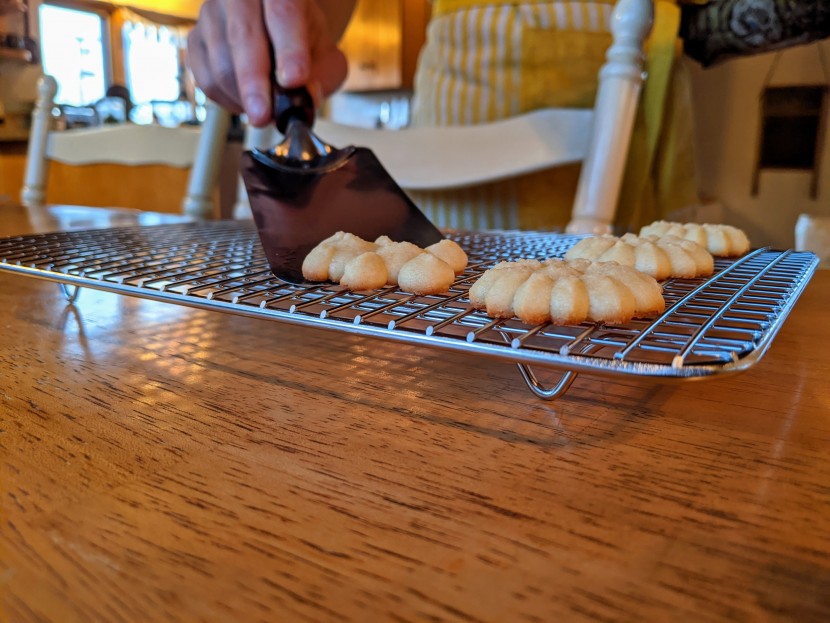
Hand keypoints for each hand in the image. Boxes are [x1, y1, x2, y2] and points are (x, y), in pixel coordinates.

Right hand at [187, 0, 348, 125]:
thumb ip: (324, 74)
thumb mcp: (326, 54)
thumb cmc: (303, 41)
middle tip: (263, 116)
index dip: (289, 50)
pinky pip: (206, 78)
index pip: (283, 13)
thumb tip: (307, 97)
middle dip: (254, 82)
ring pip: (220, 62)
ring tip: (266, 111)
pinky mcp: (195, 38)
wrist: (278, 29)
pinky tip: (246, 102)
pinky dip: (227, 100)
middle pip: (242, 36)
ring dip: (243, 97)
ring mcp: (212, 13)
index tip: (294, 81)